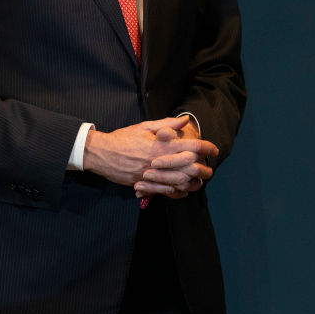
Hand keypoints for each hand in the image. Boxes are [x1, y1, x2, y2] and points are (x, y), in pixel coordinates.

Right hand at [83, 115, 217, 199]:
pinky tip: (183, 190)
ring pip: (179, 181)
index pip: (191, 145)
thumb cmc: (123, 138)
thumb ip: (167, 124)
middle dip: (203, 169)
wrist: (100, 153)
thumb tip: (185, 120)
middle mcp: (159, 160)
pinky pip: (164, 191)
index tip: (214, 149)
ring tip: (200, 182)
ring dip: (193, 183)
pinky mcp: (143, 183)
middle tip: (210, 169)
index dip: (206, 147)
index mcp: (161, 144)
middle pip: (189, 167)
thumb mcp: (144, 126)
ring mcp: (152, 173)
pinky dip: (176, 192)